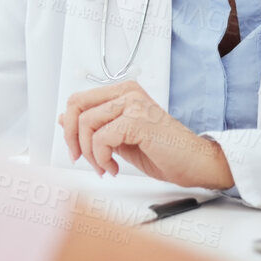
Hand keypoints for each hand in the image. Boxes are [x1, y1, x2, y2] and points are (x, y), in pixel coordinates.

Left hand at [58, 80, 234, 189]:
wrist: (196, 163)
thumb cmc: (163, 152)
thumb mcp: (119, 139)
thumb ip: (95, 127)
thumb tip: (64, 119)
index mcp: (123, 92)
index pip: (79, 99)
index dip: (70, 127)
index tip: (76, 150)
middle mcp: (128, 93)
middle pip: (77, 106)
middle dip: (73, 138)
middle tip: (81, 159)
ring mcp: (134, 104)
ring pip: (87, 123)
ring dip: (90, 153)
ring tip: (104, 167)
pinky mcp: (138, 121)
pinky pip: (101, 138)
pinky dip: (102, 158)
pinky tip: (114, 168)